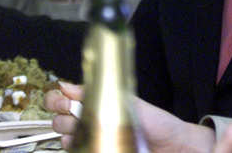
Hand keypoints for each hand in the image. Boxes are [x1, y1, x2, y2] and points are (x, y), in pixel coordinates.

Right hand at [45, 82, 214, 152]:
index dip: (58, 97)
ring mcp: (93, 141)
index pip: (67, 98)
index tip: (60, 96)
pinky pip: (76, 151)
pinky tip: (84, 142)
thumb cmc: (156, 122)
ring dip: (67, 131)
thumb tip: (70, 85)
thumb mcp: (131, 102)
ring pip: (64, 137)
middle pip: (60, 118)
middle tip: (73, 112)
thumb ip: (103, 92)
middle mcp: (91, 122)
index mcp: (98, 103)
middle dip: (60, 113)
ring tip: (81, 128)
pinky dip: (74, 146)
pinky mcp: (96, 152)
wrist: (174, 147)